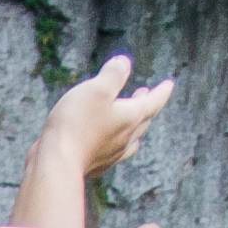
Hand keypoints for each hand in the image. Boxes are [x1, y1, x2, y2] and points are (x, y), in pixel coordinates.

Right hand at [14, 53, 174, 227]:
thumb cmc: (76, 123)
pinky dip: (117, 141)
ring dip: (134, 124)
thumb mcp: (96, 89)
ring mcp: (112, 154)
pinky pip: (114, 151)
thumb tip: (124, 63)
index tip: (169, 84)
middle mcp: (125, 138)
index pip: (153, 102)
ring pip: (131, 138)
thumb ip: (113, 74)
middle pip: (143, 120)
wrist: (57, 163)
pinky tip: (110, 142)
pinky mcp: (96, 164)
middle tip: (146, 94)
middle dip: (146, 105)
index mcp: (131, 117)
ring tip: (132, 118)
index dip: (162, 91)